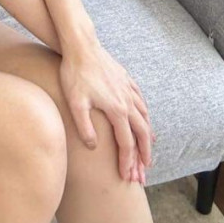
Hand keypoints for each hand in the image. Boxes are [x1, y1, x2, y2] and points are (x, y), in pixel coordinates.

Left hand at [59, 38, 155, 183]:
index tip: (126, 177)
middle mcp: (127, 101)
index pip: (126, 143)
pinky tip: (144, 118)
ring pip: (145, 117)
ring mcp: (128, 89)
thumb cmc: (75, 74)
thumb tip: (93, 147)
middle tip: (145, 171)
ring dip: (147, 136)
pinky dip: (145, 114)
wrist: (81, 45)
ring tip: (148, 149)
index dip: (127, 162)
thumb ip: (85, 127)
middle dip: (144, 155)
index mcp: (117, 109)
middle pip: (142, 133)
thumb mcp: (75, 103)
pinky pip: (141, 100)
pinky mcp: (126, 79)